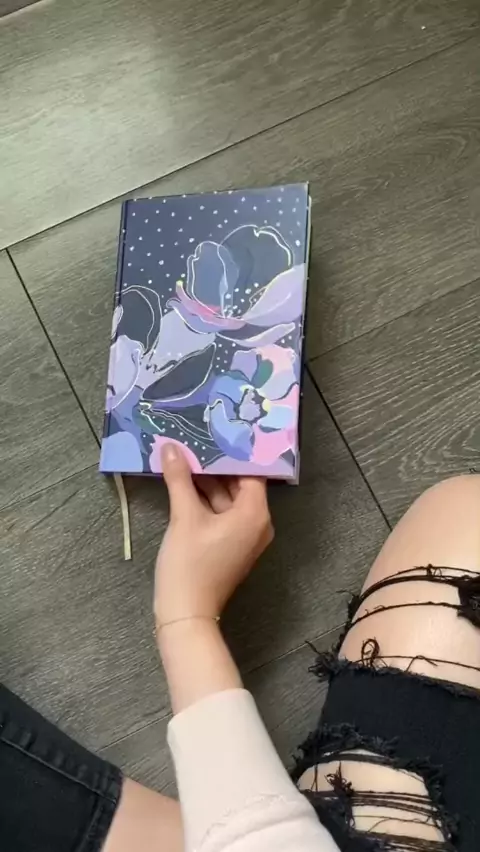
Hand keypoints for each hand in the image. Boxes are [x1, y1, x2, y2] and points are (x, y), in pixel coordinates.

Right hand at [154, 443, 273, 625]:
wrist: (186, 613)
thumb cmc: (190, 564)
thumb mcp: (183, 517)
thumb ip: (179, 479)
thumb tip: (171, 447)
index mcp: (255, 513)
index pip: (251, 471)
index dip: (234, 450)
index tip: (219, 428)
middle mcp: (256, 523)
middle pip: (239, 483)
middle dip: (217, 463)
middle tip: (198, 435)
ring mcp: (243, 536)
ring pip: (227, 498)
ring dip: (207, 481)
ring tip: (186, 453)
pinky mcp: (229, 545)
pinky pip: (221, 513)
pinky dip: (205, 499)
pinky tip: (183, 481)